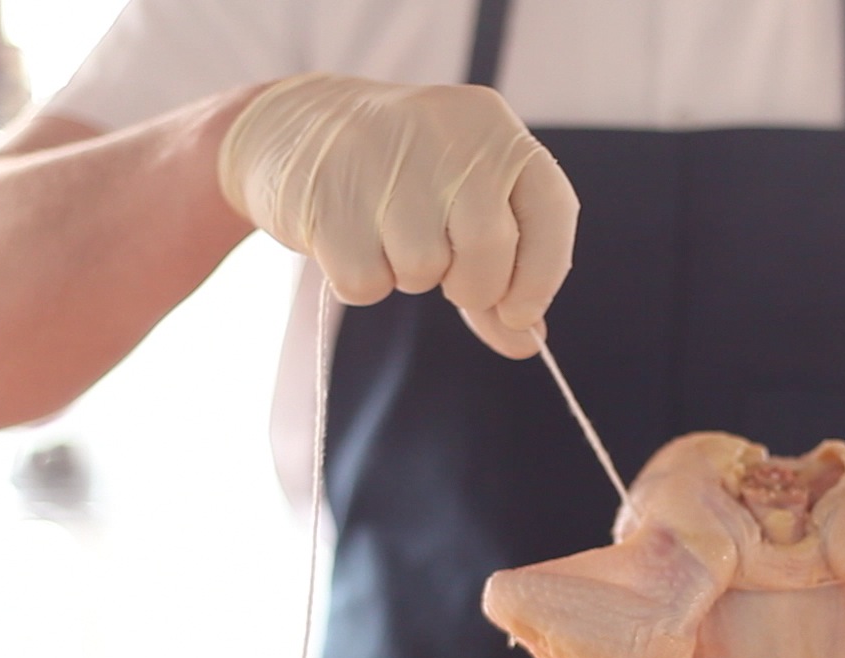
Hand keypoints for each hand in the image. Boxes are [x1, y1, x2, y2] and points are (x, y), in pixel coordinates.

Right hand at [218, 74, 577, 357]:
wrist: (293, 126)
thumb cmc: (397, 177)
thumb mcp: (460, 204)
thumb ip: (501, 273)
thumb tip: (527, 343)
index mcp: (494, 130)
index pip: (550, 211)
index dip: (542, 276)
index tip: (521, 314)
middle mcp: (448, 135)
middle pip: (488, 250)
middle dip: (472, 287)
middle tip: (443, 272)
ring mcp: (384, 160)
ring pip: (424, 270)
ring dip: (408, 276)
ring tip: (385, 235)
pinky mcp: (329, 196)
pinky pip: (367, 283)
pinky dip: (360, 280)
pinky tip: (347, 238)